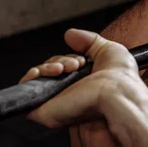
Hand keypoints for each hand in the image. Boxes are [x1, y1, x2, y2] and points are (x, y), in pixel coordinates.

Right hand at [22, 29, 147, 128]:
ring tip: (65, 69)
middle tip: (75, 65)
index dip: (66, 58)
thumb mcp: (110, 50)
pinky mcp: (45, 111)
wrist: (118, 93)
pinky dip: (29, 78)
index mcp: (84, 85)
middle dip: (58, 61)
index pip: (63, 68)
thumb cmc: (122, 78)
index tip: (81, 60)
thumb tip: (70, 34)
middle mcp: (69, 95)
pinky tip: (42, 72)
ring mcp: (56, 103)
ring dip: (47, 67)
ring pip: (37, 78)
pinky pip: (26, 94)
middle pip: (48, 71)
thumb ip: (89, 41)